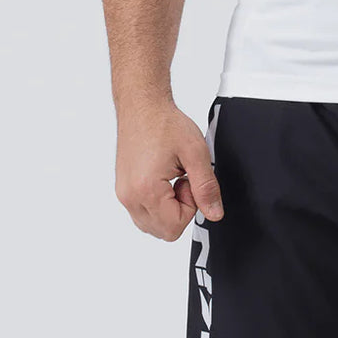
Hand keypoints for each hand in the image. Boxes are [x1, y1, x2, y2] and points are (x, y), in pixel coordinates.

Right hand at [114, 100, 223, 240]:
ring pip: (152, 225)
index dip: (191, 207)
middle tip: (182, 179)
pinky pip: (142, 213)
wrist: (142, 106)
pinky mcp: (123, 190)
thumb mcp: (196, 153)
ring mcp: (124, 195)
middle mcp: (130, 197)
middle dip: (180, 210)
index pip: (174, 227)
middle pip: (163, 231)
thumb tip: (214, 214)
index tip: (190, 182)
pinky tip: (163, 179)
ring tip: (173, 177)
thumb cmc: (165, 124)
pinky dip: (157, 204)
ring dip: (168, 208)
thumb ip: (206, 187)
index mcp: (146, 190)